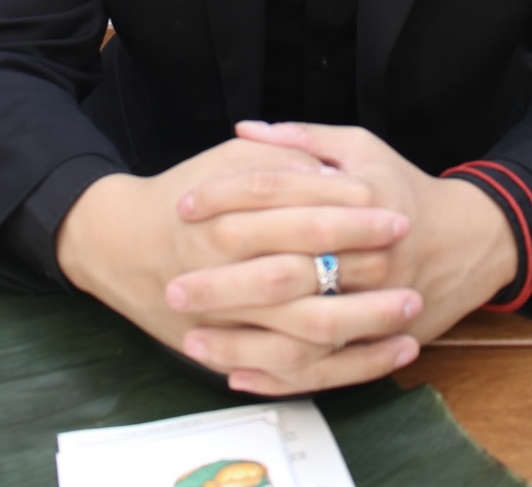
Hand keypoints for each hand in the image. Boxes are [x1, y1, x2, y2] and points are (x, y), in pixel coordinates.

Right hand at [55, 137, 418, 391]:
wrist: (122, 244)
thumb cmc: (186, 194)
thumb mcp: (227, 160)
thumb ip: (278, 160)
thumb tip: (330, 173)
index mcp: (224, 219)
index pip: (296, 215)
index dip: (347, 211)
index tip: (391, 210)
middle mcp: (225, 273)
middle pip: (302, 276)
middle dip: (360, 267)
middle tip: (407, 257)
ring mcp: (229, 320)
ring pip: (303, 335)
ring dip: (362, 326)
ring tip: (409, 314)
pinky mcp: (233, 353)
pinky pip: (295, 372)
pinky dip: (342, 369)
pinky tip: (383, 354)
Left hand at [169, 120, 518, 391]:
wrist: (467, 242)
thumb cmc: (403, 187)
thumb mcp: (361, 146)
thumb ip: (302, 136)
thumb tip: (243, 129)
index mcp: (358, 195)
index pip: (279, 192)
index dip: (227, 195)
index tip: (183, 204)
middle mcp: (366, 252)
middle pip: (283, 267)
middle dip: (224, 279)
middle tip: (173, 283)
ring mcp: (374, 301)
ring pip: (300, 328)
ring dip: (244, 336)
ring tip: (190, 336)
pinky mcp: (377, 338)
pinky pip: (323, 367)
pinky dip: (277, 373)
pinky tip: (234, 370)